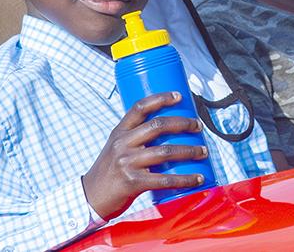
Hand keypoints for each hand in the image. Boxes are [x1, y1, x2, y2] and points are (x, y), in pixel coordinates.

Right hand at [83, 91, 208, 219]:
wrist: (90, 198)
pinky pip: (165, 179)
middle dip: (183, 124)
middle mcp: (122, 144)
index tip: (179, 96)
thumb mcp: (116, 147)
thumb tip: (167, 131)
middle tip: (198, 126)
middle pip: (158, 126)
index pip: (140, 107)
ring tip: (203, 151)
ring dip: (190, 151)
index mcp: (119, 132)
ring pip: (166, 151)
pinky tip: (198, 179)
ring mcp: (127, 163)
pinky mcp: (133, 183)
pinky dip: (185, 179)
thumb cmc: (108, 172)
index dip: (161, 98)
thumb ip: (135, 138)